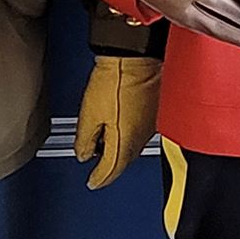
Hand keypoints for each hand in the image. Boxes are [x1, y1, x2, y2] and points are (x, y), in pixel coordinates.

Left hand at [75, 56, 161, 188]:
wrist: (135, 56)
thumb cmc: (116, 80)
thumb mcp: (89, 113)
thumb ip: (85, 139)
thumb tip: (83, 154)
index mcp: (126, 142)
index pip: (111, 170)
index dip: (99, 179)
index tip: (92, 182)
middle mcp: (142, 138)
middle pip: (123, 160)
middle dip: (110, 165)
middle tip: (97, 167)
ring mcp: (151, 125)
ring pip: (132, 147)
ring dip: (118, 149)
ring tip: (104, 144)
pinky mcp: (156, 112)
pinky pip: (140, 132)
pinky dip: (128, 134)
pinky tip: (118, 126)